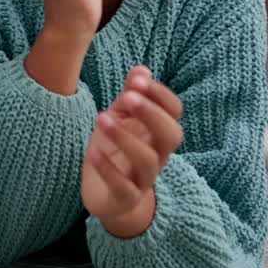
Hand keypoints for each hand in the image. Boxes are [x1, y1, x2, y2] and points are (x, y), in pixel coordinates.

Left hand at [81, 66, 183, 236]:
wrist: (108, 195)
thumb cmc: (115, 150)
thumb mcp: (119, 119)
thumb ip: (130, 95)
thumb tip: (141, 69)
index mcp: (157, 132)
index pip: (174, 112)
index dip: (161, 95)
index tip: (139, 80)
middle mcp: (157, 155)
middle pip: (172, 136)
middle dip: (152, 114)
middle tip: (127, 98)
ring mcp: (143, 178)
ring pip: (148, 160)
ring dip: (125, 137)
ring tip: (101, 118)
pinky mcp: (126, 198)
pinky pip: (124, 187)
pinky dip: (109, 169)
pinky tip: (93, 152)